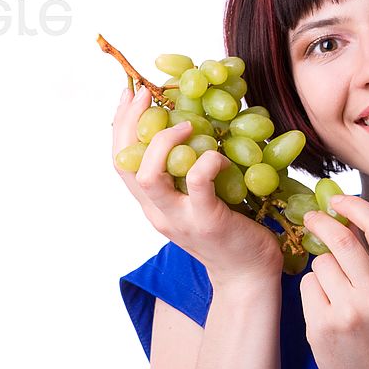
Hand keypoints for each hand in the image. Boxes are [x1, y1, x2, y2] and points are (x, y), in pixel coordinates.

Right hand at [112, 86, 282, 286]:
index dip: (121, 124)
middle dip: (129, 123)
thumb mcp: (198, 198)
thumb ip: (186, 171)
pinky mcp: (206, 220)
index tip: (131, 93)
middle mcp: (158, 212)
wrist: (248, 275)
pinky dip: (207, 160)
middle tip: (147, 93)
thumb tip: (192, 122)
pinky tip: (219, 154)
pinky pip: (197, 182)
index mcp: (152, 203)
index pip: (122, 161)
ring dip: (163, 143)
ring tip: (187, 124)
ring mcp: (179, 218)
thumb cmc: (229, 229)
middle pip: (125, 164)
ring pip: (149, 176)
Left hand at [299, 195, 368, 368]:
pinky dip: (312, 290)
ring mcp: (348, 311)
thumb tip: (346, 218)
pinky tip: (326, 308)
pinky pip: (307, 286)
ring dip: (321, 266)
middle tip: (312, 217)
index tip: (337, 199)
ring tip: (334, 290)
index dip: (354, 205)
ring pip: (320, 263)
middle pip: (340, 239)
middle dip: (321, 221)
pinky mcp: (322, 326)